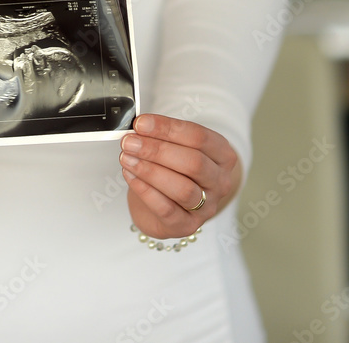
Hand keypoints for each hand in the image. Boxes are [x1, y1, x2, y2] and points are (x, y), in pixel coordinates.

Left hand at [119, 114, 241, 239]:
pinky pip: (166, 209)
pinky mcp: (186, 225)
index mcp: (222, 155)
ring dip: (150, 171)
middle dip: (157, 150)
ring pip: (183, 189)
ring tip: (126, 158)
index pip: (199, 137)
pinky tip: (129, 175)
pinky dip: (145, 190)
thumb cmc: (171, 172)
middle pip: (194, 163)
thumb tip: (139, 127)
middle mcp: (219, 182)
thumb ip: (160, 137)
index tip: (141, 123)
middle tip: (130, 142)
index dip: (168, 128)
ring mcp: (206, 207)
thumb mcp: (172, 149)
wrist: (163, 208)